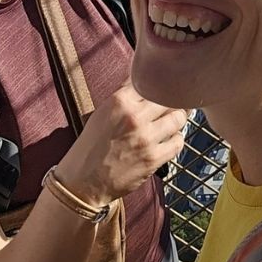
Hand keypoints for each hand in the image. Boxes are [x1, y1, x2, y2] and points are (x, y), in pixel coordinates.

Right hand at [52, 81, 186, 206]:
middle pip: (168, 98)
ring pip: (178, 119)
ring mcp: (146, 138)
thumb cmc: (91, 146)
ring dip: (177, 119)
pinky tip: (170, 139)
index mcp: (120, 101)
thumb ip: (125, 96)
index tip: (165, 86)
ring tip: (174, 120)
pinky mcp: (153, 159)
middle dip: (172, 100)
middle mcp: (134, 117)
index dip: (159, 84)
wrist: (83, 181)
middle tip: (174, 103)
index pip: (150, 82)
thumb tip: (142, 79)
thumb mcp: (102, 112)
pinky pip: (178, 142)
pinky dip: (177, 139)